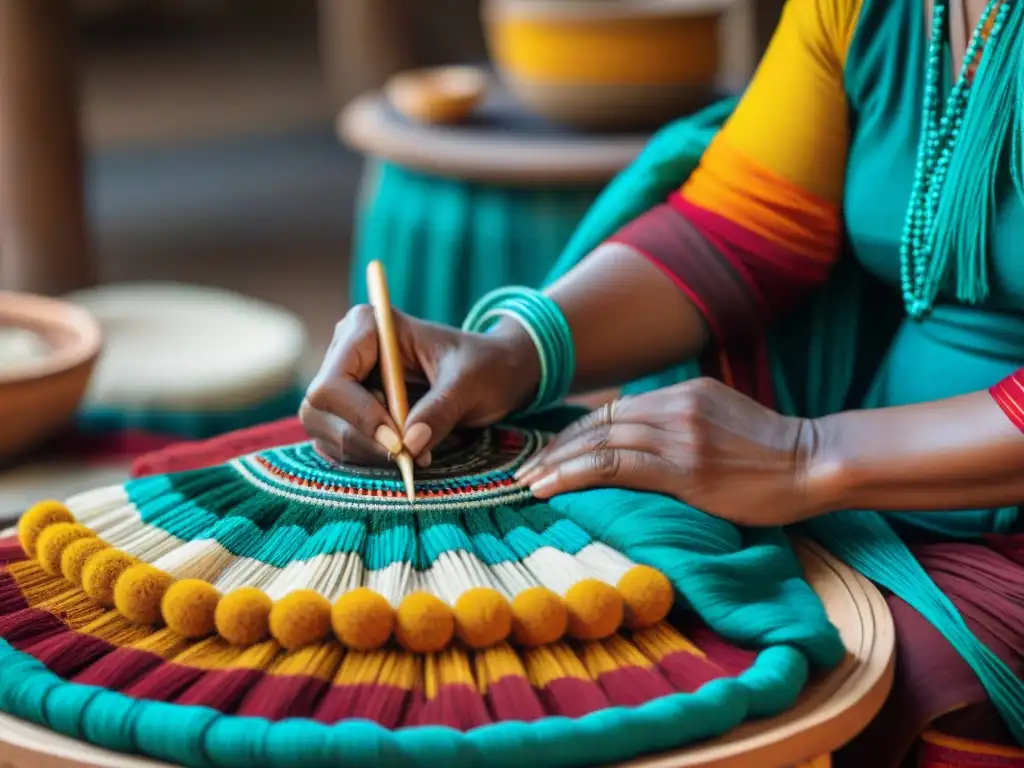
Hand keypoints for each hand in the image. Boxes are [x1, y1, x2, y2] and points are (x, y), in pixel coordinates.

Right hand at [301, 306, 539, 465]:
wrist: (498, 373)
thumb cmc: (486, 366)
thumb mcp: (471, 384)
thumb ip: (440, 410)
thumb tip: (409, 444)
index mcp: (366, 327)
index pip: (333, 382)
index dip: (360, 416)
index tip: (399, 441)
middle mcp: (346, 351)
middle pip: (320, 410)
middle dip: (363, 441)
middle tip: (411, 457)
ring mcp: (344, 383)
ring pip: (325, 431)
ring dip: (367, 453)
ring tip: (417, 453)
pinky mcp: (350, 411)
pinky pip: (338, 445)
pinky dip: (368, 458)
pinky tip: (406, 454)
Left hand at [516, 378, 830, 526]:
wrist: (813, 463)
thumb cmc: (770, 454)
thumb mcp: (721, 421)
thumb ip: (680, 423)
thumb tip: (639, 444)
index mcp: (681, 394)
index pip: (611, 411)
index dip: (573, 432)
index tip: (548, 453)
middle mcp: (674, 406)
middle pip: (597, 424)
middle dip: (554, 448)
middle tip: (523, 470)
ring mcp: (678, 434)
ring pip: (598, 443)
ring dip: (555, 464)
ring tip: (526, 483)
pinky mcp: (684, 467)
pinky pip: (614, 466)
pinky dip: (575, 476)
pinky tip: (550, 488)